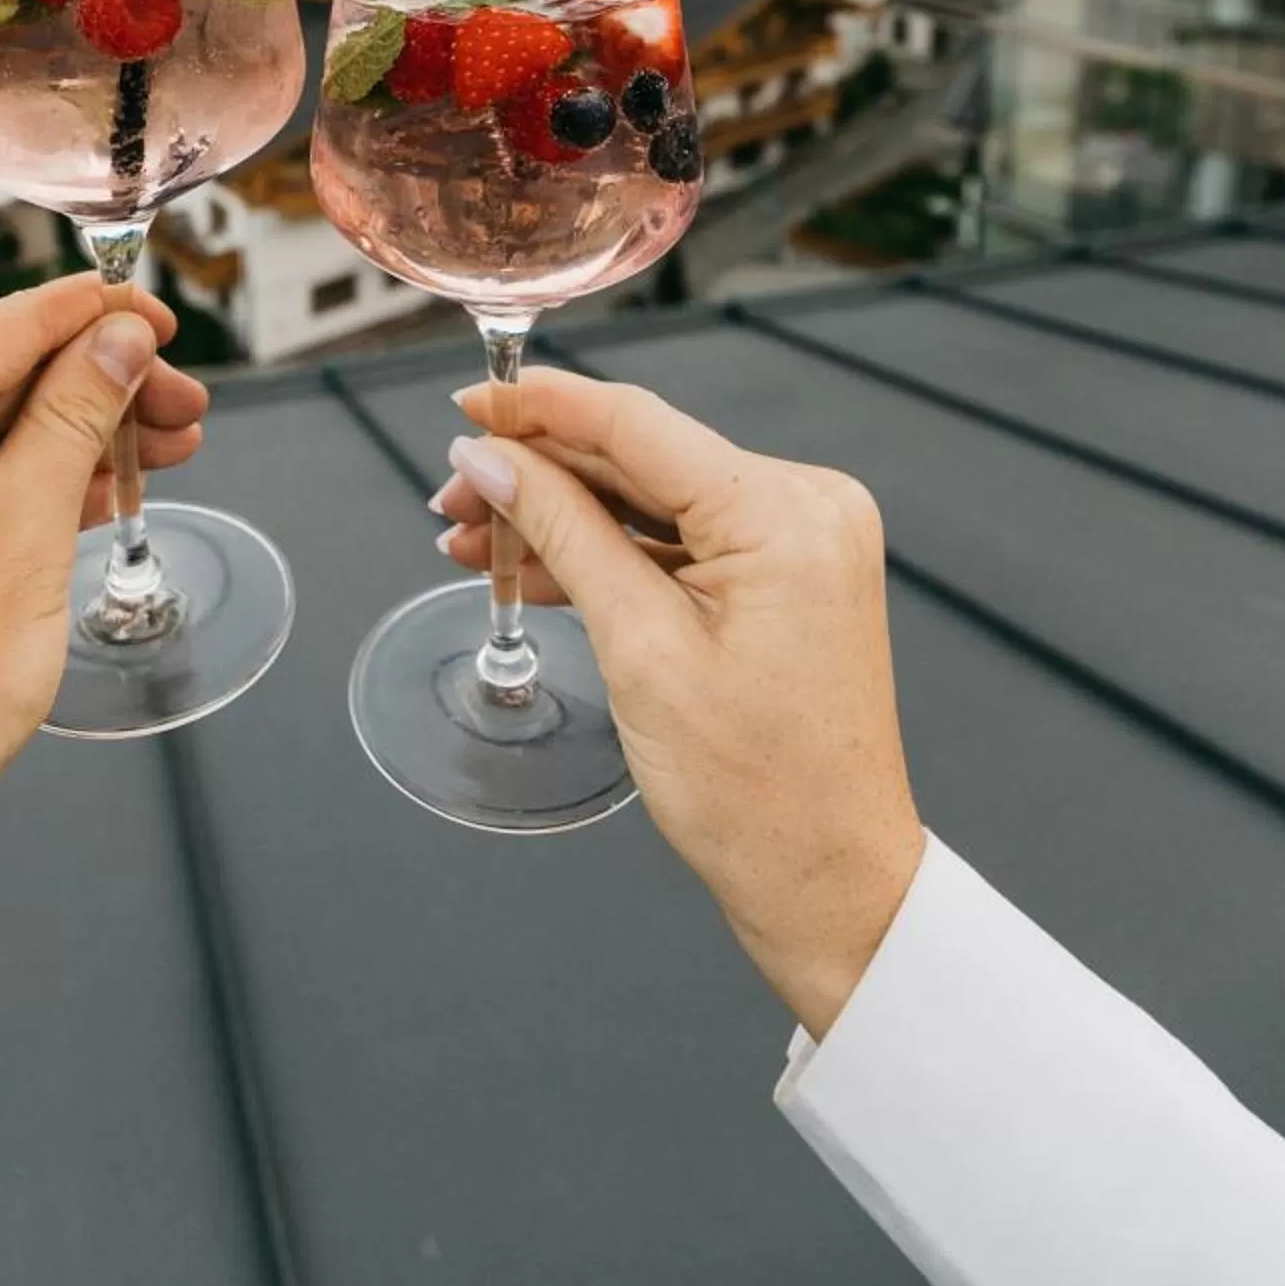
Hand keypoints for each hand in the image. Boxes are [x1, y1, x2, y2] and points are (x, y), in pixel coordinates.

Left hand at [0, 277, 204, 941]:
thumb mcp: (26, 539)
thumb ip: (76, 419)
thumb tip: (115, 345)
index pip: (17, 319)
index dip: (106, 321)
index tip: (166, 330)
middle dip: (96, 389)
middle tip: (179, 416)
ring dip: (61, 436)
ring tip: (150, 461)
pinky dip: (5, 477)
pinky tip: (80, 495)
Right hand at [437, 368, 924, 1037]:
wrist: (830, 884)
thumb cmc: (756, 793)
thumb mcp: (637, 649)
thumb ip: (562, 534)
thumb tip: (494, 460)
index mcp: (784, 513)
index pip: (637, 424)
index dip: (541, 407)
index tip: (471, 401)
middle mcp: (806, 506)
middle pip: (642, 459)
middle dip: (539, 473)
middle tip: (453, 493)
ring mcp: (802, 541)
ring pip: (655, 500)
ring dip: (565, 516)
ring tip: (475, 539)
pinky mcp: (789, 576)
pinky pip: (684, 540)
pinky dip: (612, 552)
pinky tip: (534, 565)